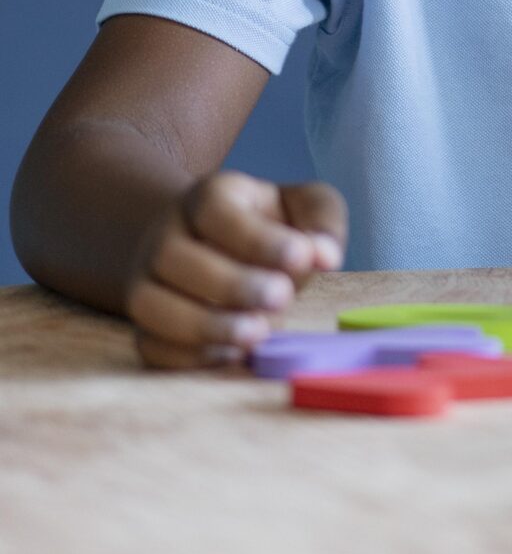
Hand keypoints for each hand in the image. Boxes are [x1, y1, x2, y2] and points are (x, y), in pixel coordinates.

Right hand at [126, 171, 347, 368]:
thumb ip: (321, 222)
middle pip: (173, 256)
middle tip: (282, 297)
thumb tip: (326, 256)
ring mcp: (145, 283)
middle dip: (231, 283)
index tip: (301, 256)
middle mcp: (165, 236)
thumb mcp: (303, 208)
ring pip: (150, 305)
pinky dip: (188, 357)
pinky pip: (150, 347)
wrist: (220, 252)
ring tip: (259, 334)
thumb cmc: (270, 229)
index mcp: (207, 196)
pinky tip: (233, 355)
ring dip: (205, 325)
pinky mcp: (144, 327)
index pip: (213, 208)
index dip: (256, 236)